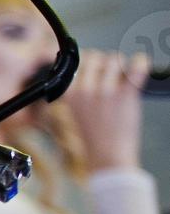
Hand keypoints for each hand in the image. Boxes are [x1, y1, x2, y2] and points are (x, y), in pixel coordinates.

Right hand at [60, 49, 148, 171]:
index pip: (79, 62)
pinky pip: (136, 68)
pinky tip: (142, 64)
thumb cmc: (95, 135)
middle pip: (97, 58)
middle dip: (107, 63)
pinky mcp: (125, 96)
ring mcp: (105, 92)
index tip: (98, 69)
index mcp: (70, 93)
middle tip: (114, 74)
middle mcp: (85, 90)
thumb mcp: (77, 110)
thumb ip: (82, 89)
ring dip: (122, 65)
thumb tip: (96, 66)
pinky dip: (141, 63)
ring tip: (126, 77)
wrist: (108, 155)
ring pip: (115, 60)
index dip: (91, 64)